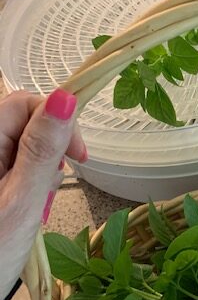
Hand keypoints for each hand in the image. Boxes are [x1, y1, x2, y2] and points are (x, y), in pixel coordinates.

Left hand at [0, 89, 86, 299]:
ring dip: (41, 165)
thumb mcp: (23, 199)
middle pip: (23, 120)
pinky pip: (16, 162)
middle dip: (50, 146)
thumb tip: (66, 97)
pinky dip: (31, 178)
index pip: (24, 103)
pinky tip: (30, 202)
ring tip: (39, 199)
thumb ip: (43, 149)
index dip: (57, 120)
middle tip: (55, 183)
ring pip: (23, 142)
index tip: (80, 156)